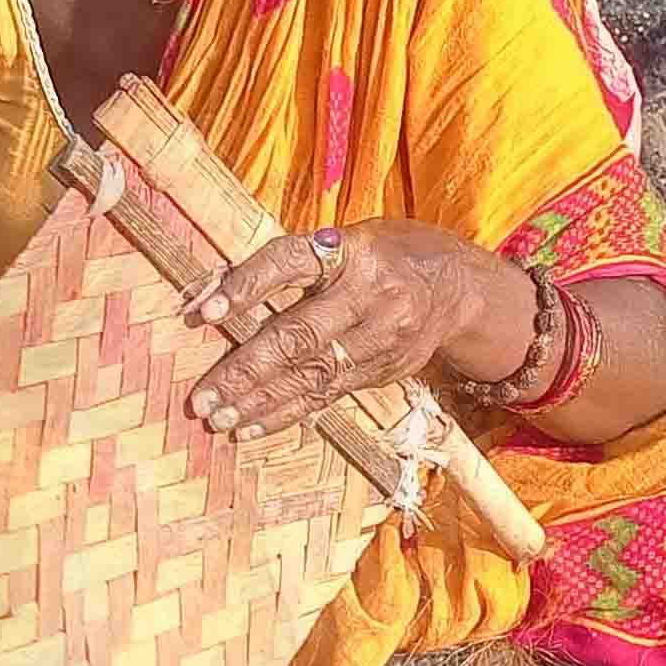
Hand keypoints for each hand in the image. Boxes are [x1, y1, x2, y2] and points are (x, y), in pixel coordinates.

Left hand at [188, 218, 524, 438]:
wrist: (462, 288)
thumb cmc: (390, 254)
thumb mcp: (351, 239)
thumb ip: (298, 261)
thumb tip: (219, 294)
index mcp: (353, 250)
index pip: (290, 263)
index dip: (247, 286)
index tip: (205, 313)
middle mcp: (371, 294)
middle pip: (299, 336)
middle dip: (245, 370)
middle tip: (203, 396)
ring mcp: (382, 337)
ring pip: (312, 375)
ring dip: (260, 402)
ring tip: (219, 419)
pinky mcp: (385, 369)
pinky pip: (329, 394)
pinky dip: (287, 412)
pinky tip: (252, 427)